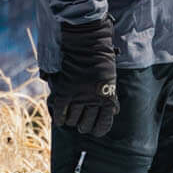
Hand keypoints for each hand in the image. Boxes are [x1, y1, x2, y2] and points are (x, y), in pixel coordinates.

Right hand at [47, 20, 118, 136]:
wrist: (88, 43)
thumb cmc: (102, 60)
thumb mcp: (111, 80)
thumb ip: (110, 97)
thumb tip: (113, 111)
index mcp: (107, 99)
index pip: (104, 125)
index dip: (98, 129)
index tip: (95, 128)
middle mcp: (93, 101)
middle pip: (86, 125)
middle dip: (83, 125)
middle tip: (81, 122)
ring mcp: (78, 97)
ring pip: (72, 121)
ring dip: (71, 120)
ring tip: (71, 116)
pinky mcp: (65, 91)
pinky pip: (60, 112)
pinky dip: (59, 118)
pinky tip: (60, 119)